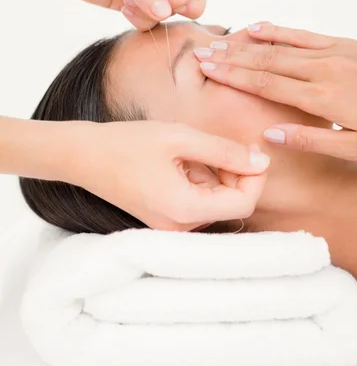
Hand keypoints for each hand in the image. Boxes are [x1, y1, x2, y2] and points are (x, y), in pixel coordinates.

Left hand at [4, 0, 206, 29]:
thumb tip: (166, 12)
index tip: (165, 5)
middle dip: (180, 8)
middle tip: (162, 14)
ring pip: (167, 11)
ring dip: (153, 15)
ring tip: (129, 8)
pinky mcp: (127, 2)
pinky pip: (148, 19)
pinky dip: (141, 21)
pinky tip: (124, 12)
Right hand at [63, 120, 269, 231]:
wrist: (85, 156)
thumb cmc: (127, 144)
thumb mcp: (181, 138)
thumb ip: (225, 151)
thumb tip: (262, 163)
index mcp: (185, 210)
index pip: (244, 203)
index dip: (255, 176)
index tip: (251, 150)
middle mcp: (181, 228)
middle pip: (232, 204)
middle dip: (236, 173)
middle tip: (219, 144)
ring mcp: (172, 228)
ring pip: (217, 202)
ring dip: (216, 175)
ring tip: (192, 151)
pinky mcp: (166, 221)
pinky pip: (199, 203)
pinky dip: (201, 182)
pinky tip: (182, 162)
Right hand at [196, 22, 356, 160]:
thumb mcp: (354, 148)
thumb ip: (310, 139)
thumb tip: (270, 133)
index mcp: (319, 97)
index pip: (265, 82)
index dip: (233, 75)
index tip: (208, 68)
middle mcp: (320, 70)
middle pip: (265, 60)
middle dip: (231, 57)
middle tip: (202, 54)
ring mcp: (331, 53)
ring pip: (280, 45)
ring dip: (247, 44)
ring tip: (220, 42)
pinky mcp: (343, 44)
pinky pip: (303, 34)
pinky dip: (279, 30)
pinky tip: (259, 27)